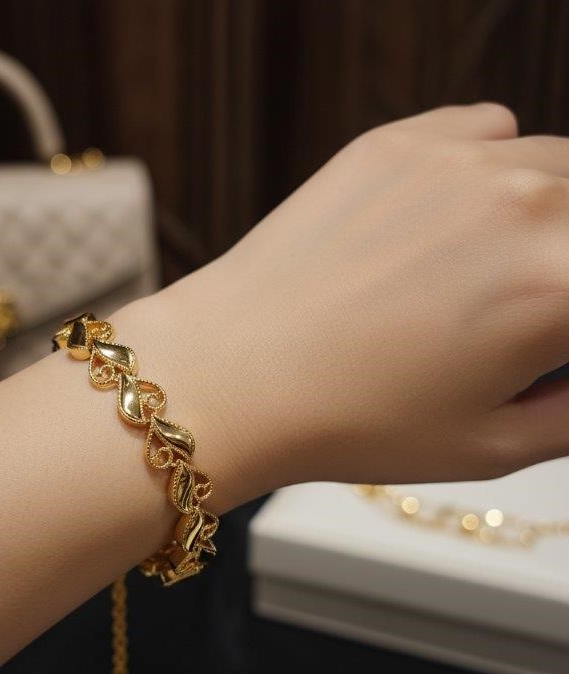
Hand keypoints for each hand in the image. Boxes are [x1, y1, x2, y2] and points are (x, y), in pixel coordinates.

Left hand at [116, 103, 568, 508]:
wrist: (231, 372)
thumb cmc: (348, 420)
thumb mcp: (491, 446)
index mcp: (563, 285)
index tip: (550, 338)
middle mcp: (525, 203)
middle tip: (526, 313)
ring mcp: (457, 160)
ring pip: (556, 166)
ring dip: (547, 215)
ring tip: (488, 272)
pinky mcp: (397, 142)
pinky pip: (488, 131)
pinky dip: (493, 168)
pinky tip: (451, 219)